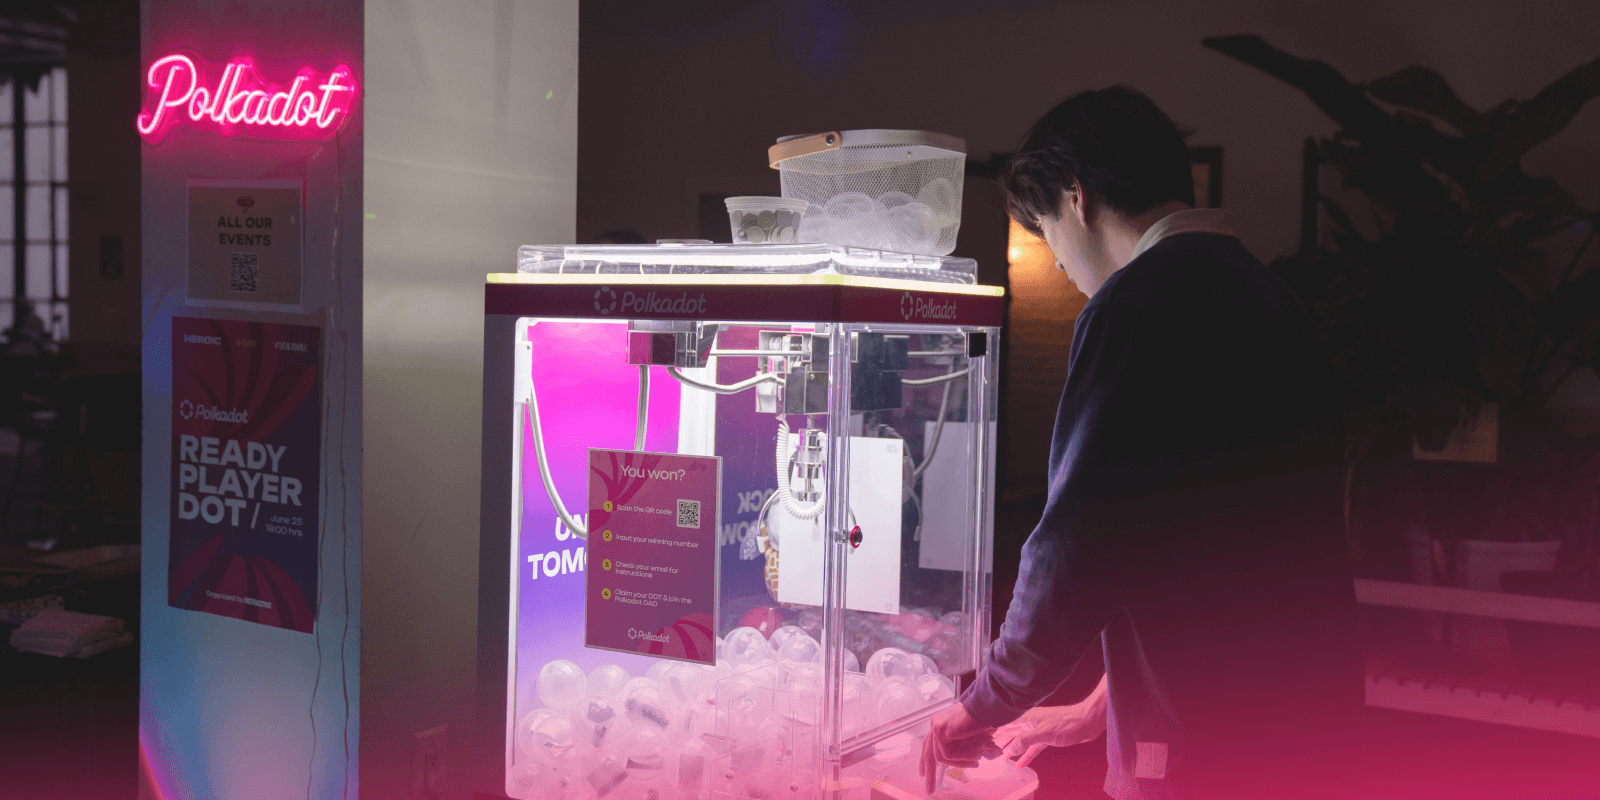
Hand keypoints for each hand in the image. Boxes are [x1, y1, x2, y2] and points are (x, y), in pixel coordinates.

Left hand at [920, 703, 1000, 793]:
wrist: (988, 708)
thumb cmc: (984, 721)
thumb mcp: (969, 738)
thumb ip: (959, 748)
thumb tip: (960, 762)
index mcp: (940, 724)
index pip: (928, 745)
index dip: (926, 761)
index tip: (924, 774)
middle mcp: (935, 724)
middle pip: (928, 753)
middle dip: (929, 773)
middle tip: (929, 790)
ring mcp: (936, 726)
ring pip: (940, 757)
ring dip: (960, 763)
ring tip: (976, 762)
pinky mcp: (940, 730)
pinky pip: (948, 754)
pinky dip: (962, 759)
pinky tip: (975, 758)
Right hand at [991, 700, 1107, 767]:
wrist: (1087, 723)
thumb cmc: (1068, 723)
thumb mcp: (1043, 734)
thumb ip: (1025, 741)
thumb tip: (1010, 748)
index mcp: (1027, 717)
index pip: (1005, 723)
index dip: (994, 729)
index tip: (983, 736)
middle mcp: (1031, 722)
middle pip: (1011, 731)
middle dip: (1000, 739)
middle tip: (990, 748)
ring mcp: (1039, 729)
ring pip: (1021, 740)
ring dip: (1012, 748)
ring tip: (1002, 756)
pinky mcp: (1048, 737)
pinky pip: (1033, 748)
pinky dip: (1027, 755)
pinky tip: (1022, 763)